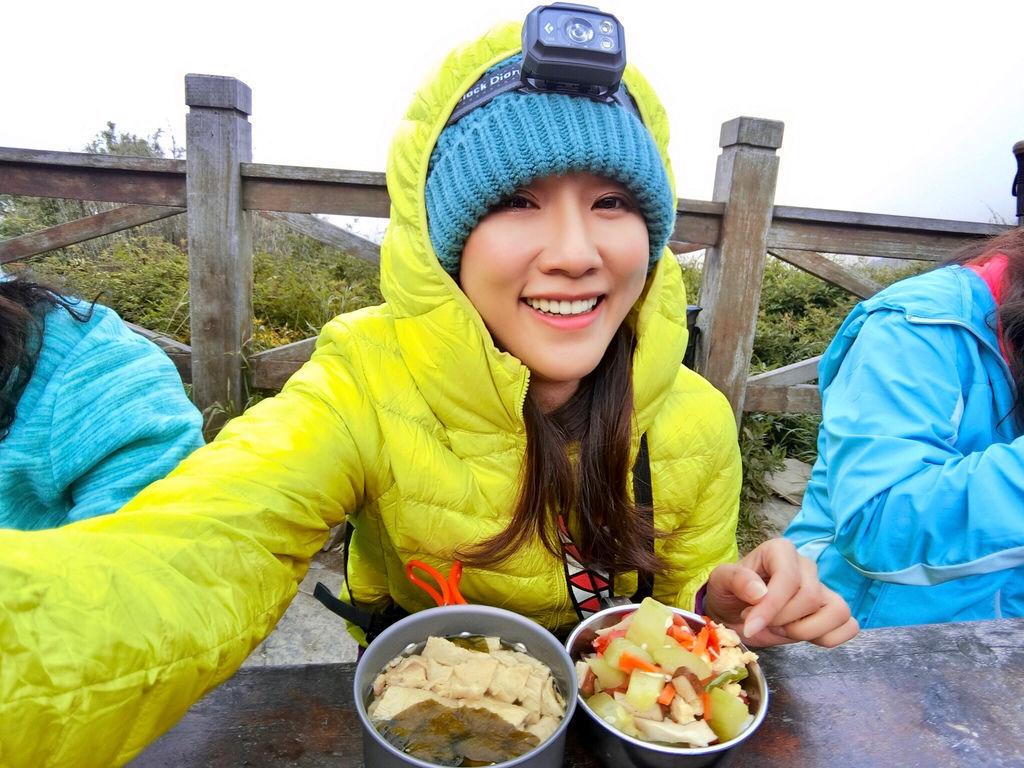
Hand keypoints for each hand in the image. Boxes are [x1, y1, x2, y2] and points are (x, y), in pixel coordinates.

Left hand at [704, 538, 857, 647]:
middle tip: (759, 623)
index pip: (789, 578)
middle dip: (782, 620)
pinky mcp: (831, 612)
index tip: (750, 625)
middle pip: (811, 597)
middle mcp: (806, 566)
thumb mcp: (721, 581)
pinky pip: (849, 627)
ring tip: (780, 628)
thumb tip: (760, 592)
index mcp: (780, 551)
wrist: (733, 612)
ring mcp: (823, 589)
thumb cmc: (728, 593)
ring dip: (806, 630)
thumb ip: (737, 580)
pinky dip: (827, 638)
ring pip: (837, 611)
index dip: (772, 606)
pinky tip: (801, 634)